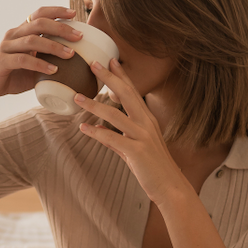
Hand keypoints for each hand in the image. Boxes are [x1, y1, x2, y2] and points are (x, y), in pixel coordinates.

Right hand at [0, 7, 83, 104]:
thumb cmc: (13, 76)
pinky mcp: (2, 61)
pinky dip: (40, 64)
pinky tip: (53, 70)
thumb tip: (76, 63)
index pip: (39, 14)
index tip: (74, 14)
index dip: (56, 11)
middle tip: (79, 37)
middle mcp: (13, 35)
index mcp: (21, 32)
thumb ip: (48, 59)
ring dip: (54, 46)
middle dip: (61, 28)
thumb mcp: (33, 65)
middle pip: (39, 23)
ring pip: (32, 40)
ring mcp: (6, 47)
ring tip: (71, 55)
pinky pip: (23, 60)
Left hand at [75, 58, 188, 206]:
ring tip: (77, 97)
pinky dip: (97, 132)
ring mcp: (142, 137)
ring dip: (95, 104)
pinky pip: (113, 139)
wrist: (170, 188)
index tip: (110, 60)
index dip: (122, 75)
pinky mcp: (137, 152)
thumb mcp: (135, 149)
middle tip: (93, 64)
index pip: (134, 92)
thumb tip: (102, 130)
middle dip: (109, 78)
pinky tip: (84, 128)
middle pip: (127, 94)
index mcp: (148, 120)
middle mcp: (147, 124)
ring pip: (115, 115)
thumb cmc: (153, 168)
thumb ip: (118, 138)